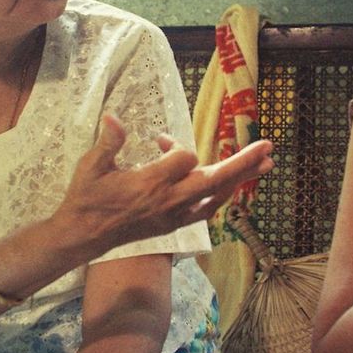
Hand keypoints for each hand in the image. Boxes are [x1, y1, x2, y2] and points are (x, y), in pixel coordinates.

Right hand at [56, 114, 273, 256]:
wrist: (84, 235)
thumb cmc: (86, 197)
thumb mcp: (91, 166)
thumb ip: (108, 142)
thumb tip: (113, 117)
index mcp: (150, 183)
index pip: (184, 157)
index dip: (176, 145)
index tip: (160, 140)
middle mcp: (168, 201)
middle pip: (215, 179)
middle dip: (243, 163)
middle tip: (268, 146)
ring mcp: (174, 215)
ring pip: (216, 195)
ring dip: (241, 178)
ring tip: (266, 163)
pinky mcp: (174, 224)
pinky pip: (207, 211)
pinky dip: (222, 196)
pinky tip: (235, 186)